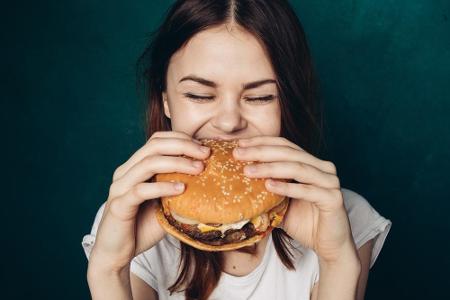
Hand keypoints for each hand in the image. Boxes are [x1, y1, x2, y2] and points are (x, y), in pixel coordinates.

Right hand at [88, 131, 210, 271]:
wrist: (117, 254)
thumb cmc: (143, 227)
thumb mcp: (165, 203)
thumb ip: (179, 188)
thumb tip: (210, 180)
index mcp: (134, 167)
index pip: (156, 140)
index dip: (181, 139)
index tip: (203, 147)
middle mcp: (125, 172)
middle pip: (154, 146)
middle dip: (183, 146)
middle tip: (206, 154)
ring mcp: (120, 188)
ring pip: (148, 164)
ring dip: (177, 163)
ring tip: (199, 169)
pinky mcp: (119, 205)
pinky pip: (141, 190)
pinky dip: (163, 187)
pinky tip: (181, 189)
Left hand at [233, 136, 355, 263]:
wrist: (328, 246)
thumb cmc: (304, 223)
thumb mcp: (280, 203)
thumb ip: (266, 190)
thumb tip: (235, 181)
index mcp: (310, 163)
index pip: (284, 145)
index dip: (262, 142)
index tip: (240, 143)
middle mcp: (322, 168)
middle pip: (288, 153)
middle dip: (260, 152)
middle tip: (238, 153)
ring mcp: (330, 182)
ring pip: (297, 168)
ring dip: (270, 168)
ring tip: (248, 171)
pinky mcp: (333, 198)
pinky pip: (307, 190)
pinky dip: (287, 187)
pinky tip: (268, 185)